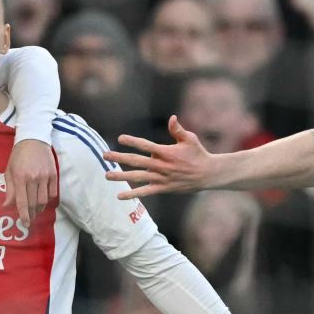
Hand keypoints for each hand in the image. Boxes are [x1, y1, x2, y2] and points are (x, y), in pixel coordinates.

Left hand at [2, 138, 57, 226]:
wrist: (34, 140)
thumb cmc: (18, 156)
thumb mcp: (9, 171)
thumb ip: (9, 190)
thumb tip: (6, 206)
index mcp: (20, 177)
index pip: (22, 202)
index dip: (24, 215)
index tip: (25, 224)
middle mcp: (33, 178)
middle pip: (34, 203)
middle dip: (31, 214)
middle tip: (29, 220)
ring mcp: (45, 176)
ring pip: (44, 200)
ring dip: (40, 209)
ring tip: (36, 211)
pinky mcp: (53, 174)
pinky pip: (52, 193)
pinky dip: (48, 199)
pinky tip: (43, 200)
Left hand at [103, 115, 225, 197]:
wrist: (208, 174)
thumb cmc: (198, 154)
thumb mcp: (190, 139)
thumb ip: (178, 130)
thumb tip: (172, 118)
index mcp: (166, 152)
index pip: (145, 145)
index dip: (132, 141)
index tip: (120, 138)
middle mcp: (161, 165)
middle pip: (136, 160)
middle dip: (119, 157)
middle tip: (104, 155)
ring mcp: (161, 178)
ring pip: (137, 177)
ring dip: (121, 176)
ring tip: (107, 175)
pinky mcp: (163, 188)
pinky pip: (145, 192)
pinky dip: (132, 194)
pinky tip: (119, 196)